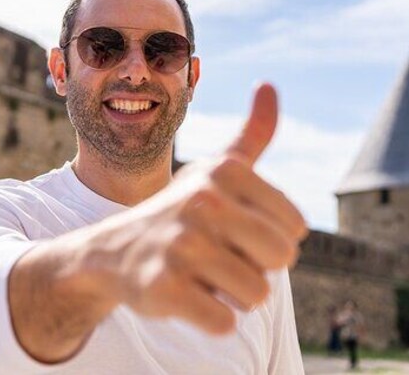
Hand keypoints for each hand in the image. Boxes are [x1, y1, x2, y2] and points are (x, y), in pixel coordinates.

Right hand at [99, 83, 307, 333]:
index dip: (269, 237)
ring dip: (234, 294)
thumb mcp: (215, 170)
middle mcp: (203, 203)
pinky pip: (224, 323)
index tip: (235, 229)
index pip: (295, 227)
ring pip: (257, 294)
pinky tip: (186, 295)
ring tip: (202, 274)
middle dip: (256, 267)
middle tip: (220, 256)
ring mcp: (181, 246)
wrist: (113, 251)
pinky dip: (211, 318)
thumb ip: (252, 135)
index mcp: (224, 172)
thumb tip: (269, 84)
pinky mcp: (164, 288)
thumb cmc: (182, 211)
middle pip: (281, 258)